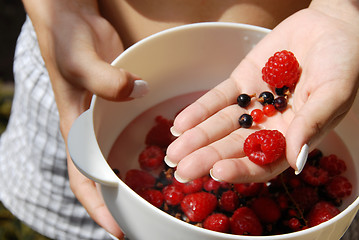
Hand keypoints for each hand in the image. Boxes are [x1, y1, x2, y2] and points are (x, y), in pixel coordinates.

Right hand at [23, 0, 145, 237]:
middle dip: (123, 202)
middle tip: (149, 221)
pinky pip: (135, 132)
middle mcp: (94, 132)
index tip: (118, 230)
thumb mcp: (80, 62)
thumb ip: (105, 80)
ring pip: (123, 158)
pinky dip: (148, 147)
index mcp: (76, 132)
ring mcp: (109, 120)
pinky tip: (170, 155)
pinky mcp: (123, 105)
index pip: (84, 179)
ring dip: (138, 178)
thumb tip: (137, 92)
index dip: (98, 207)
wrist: (72, 21)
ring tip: (164, 197)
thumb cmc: (66, 43)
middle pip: (106, 177)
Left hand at [165, 6, 358, 183]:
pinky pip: (217, 99)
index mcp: (293, 136)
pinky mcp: (241, 83)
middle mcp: (269, 125)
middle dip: (207, 158)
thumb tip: (297, 162)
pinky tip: (180, 124)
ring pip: (220, 125)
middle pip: (234, 147)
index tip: (218, 173)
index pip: (263, 161)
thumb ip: (312, 125)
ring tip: (173, 152)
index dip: (241, 169)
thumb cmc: (343, 61)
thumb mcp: (334, 92)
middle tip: (182, 171)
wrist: (330, 26)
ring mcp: (252, 105)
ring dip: (196, 138)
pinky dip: (199, 110)